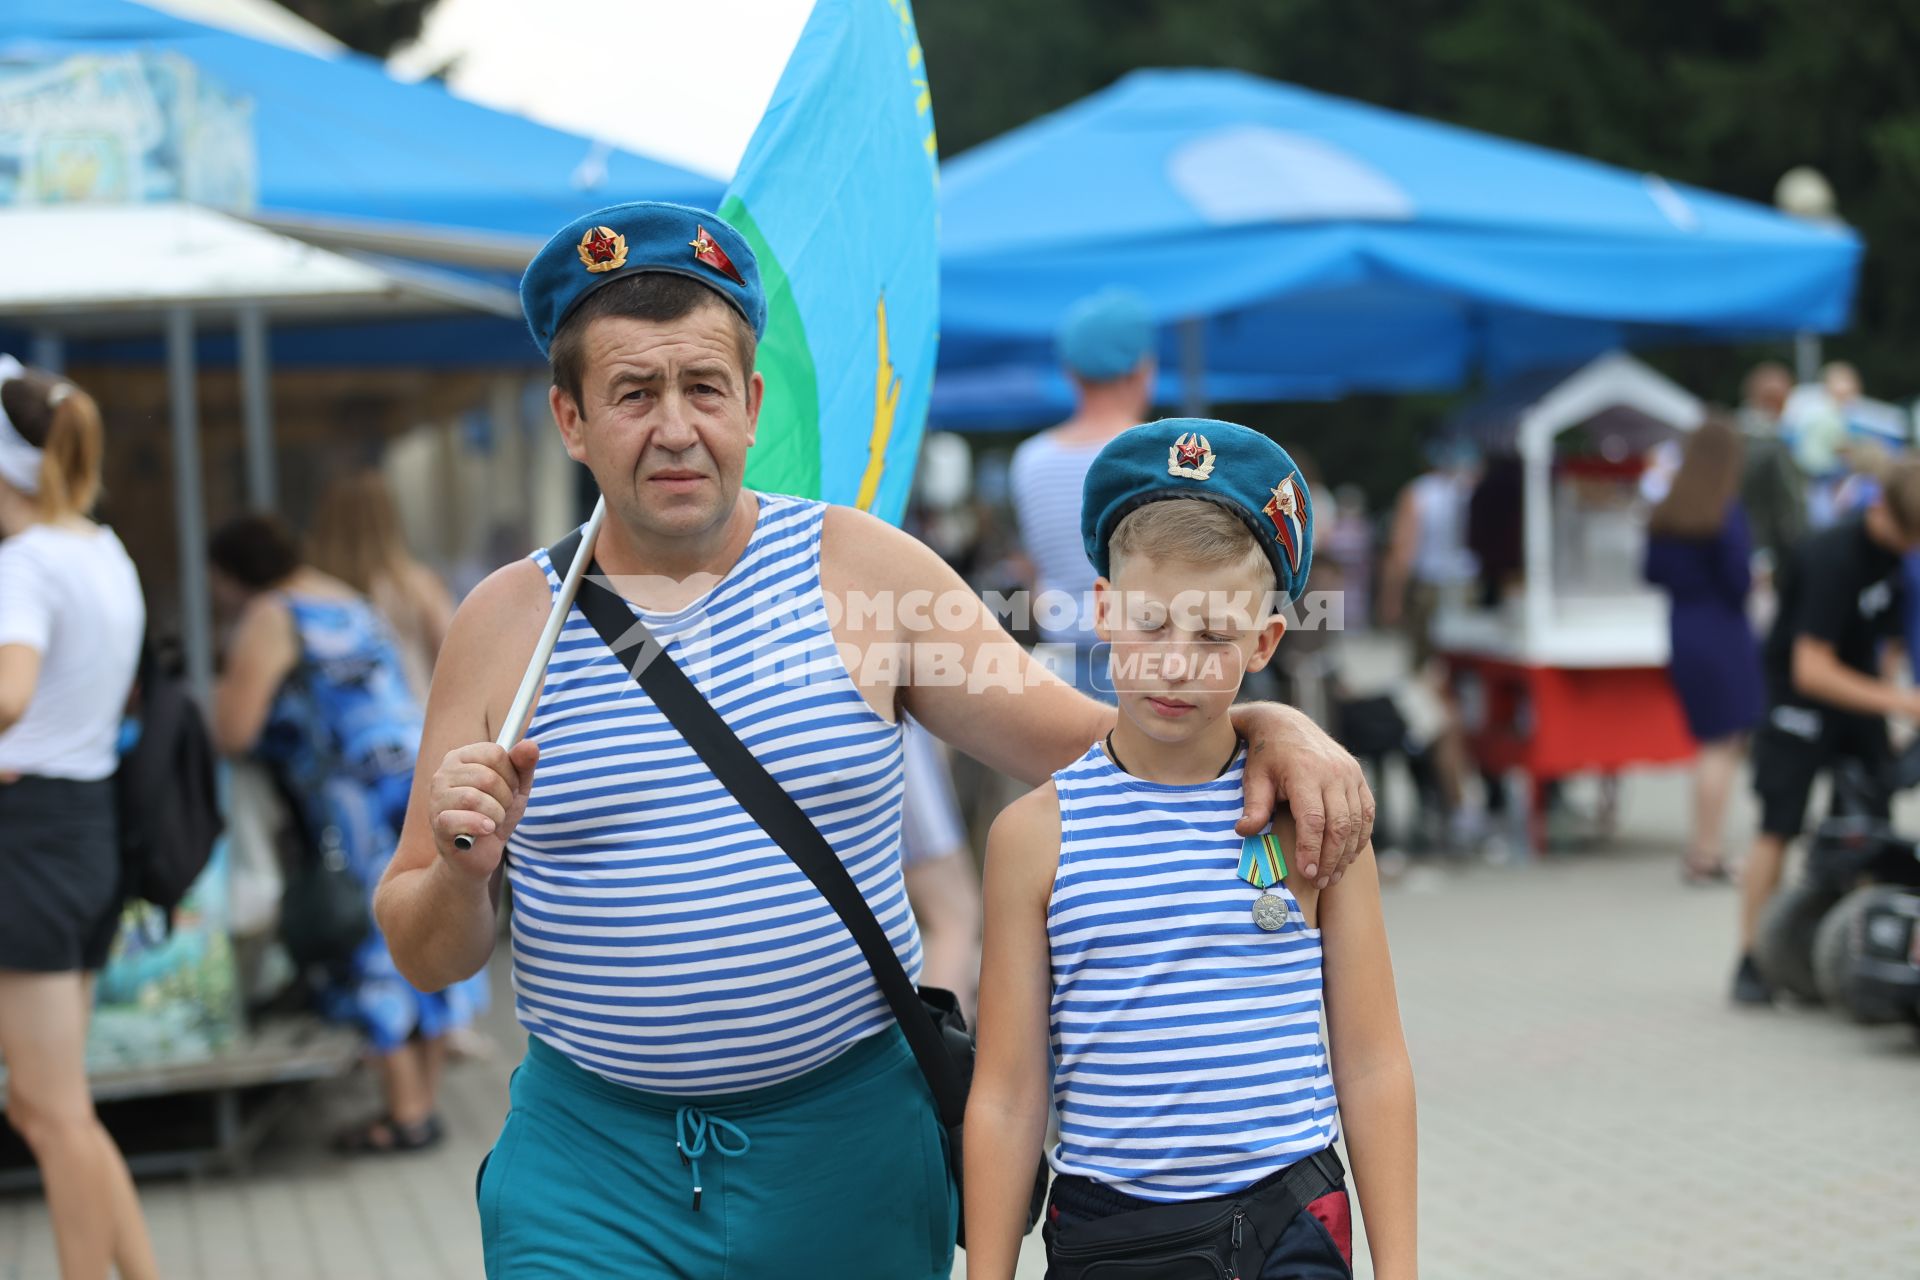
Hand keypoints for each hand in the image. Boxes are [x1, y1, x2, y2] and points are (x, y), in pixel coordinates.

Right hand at [429, 740, 538, 878]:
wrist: (479, 854)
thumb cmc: (495, 814)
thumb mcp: (516, 788)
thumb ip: (523, 764)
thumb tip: (530, 745)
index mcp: (462, 757)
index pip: (495, 753)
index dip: (511, 774)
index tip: (508, 788)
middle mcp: (444, 772)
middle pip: (487, 777)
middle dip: (505, 798)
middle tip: (501, 809)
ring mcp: (436, 798)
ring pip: (474, 798)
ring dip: (496, 814)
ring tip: (493, 821)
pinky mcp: (437, 822)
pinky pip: (461, 818)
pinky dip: (481, 826)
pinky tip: (486, 830)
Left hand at [1235, 703, 1373, 885]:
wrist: (1286, 725)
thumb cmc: (1266, 757)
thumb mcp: (1254, 778)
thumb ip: (1253, 807)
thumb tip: (1243, 833)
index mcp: (1305, 772)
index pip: (1313, 820)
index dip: (1311, 849)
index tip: (1306, 874)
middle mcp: (1333, 773)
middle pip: (1339, 825)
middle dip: (1331, 858)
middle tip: (1320, 883)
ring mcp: (1349, 774)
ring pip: (1356, 822)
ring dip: (1347, 853)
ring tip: (1333, 877)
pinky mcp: (1358, 777)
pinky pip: (1367, 813)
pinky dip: (1360, 837)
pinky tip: (1347, 857)